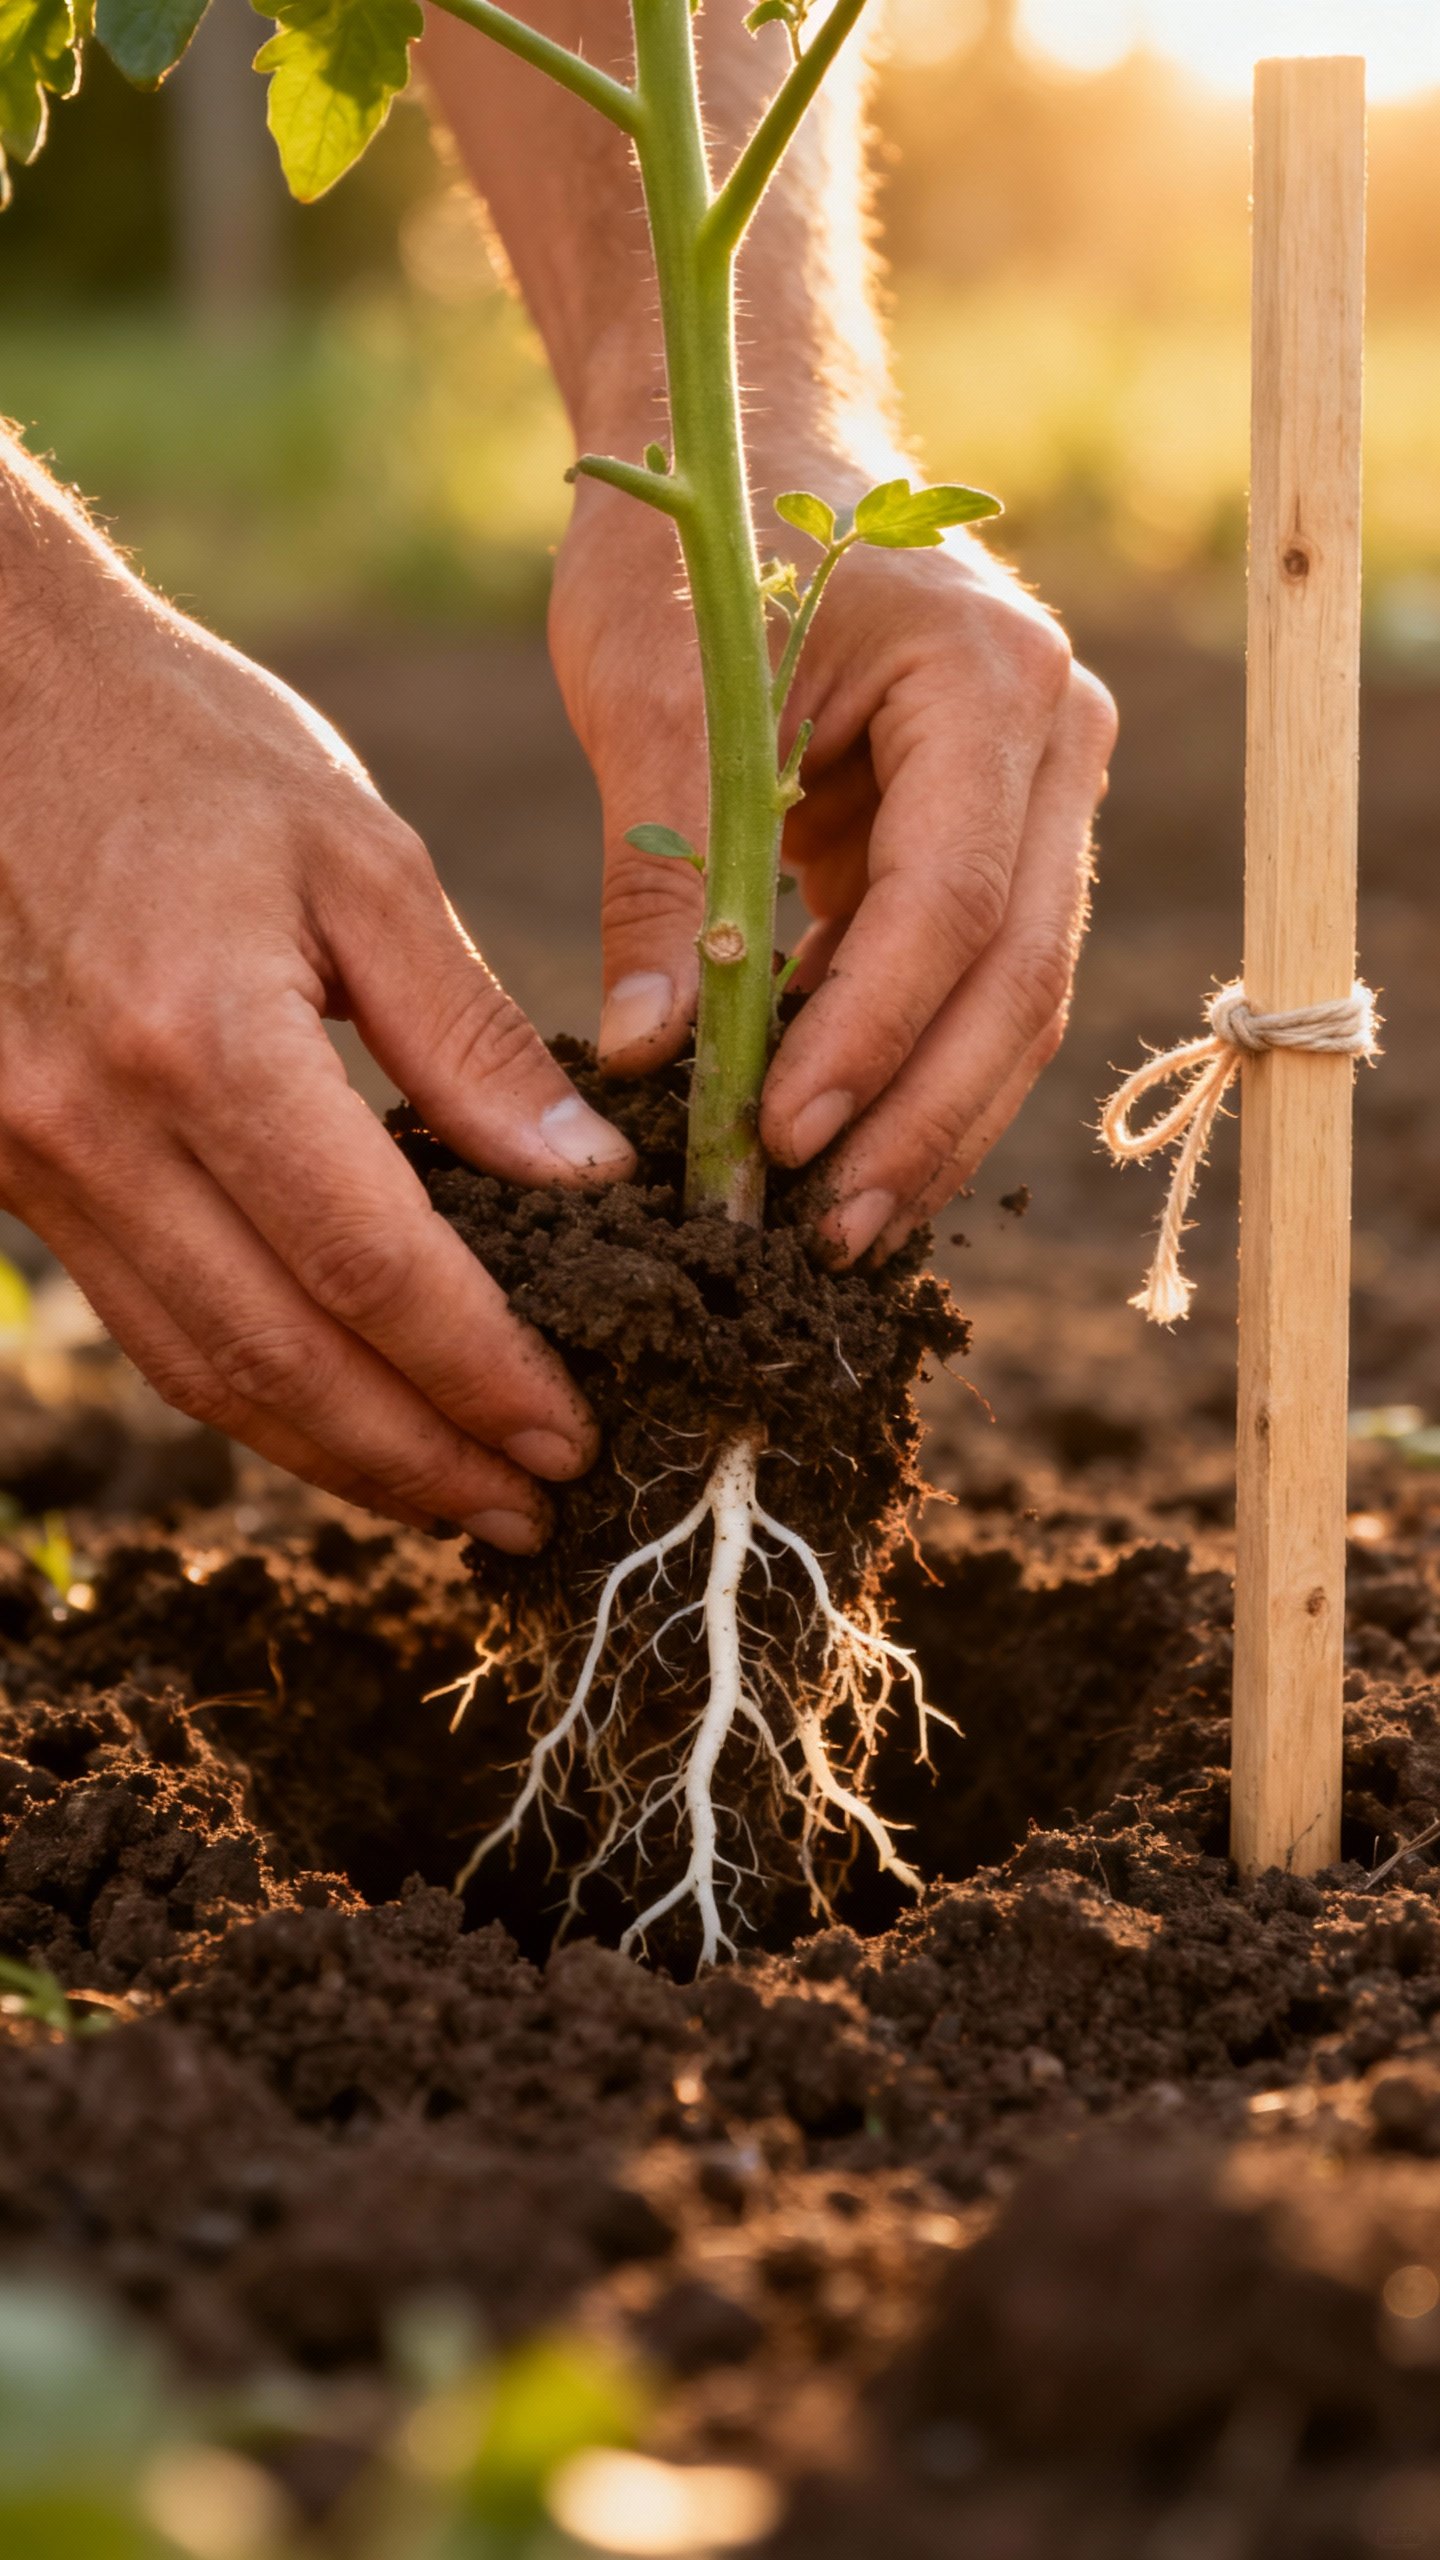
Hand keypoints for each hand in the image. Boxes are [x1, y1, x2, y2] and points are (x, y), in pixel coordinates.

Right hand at [0, 545, 634, 1547]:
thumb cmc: (181, 743)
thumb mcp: (357, 857)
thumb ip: (466, 1035)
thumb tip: (582, 1181)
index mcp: (201, 1040)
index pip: (369, 1267)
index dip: (477, 1372)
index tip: (568, 1429)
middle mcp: (95, 1127)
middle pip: (276, 1360)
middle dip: (417, 1458)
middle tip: (532, 1507)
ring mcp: (29, 1156)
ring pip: (196, 1367)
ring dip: (333, 1454)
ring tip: (451, 1496)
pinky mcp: (5, 1162)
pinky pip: (142, 1315)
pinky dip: (249, 1387)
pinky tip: (336, 1412)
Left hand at [549, 455, 1115, 1261]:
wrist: (753, 454)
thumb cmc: (704, 544)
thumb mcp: (658, 693)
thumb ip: (666, 876)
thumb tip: (650, 1059)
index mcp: (988, 682)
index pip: (954, 903)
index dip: (872, 1036)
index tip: (779, 1136)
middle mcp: (1050, 744)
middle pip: (1015, 977)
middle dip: (917, 1119)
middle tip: (822, 1233)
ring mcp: (1036, 797)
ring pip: (1009, 1000)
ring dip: (923, 1121)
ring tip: (830, 1227)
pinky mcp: (989, 844)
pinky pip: (964, 982)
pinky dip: (902, 1070)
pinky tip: (833, 1150)